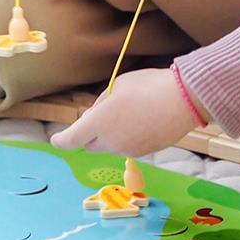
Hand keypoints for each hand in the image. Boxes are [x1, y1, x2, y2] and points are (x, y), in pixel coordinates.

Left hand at [50, 68, 203, 155]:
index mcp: (99, 123)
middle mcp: (110, 141)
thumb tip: (95, 118)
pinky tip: (143, 121)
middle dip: (90, 134)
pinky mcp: (143, 153)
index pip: (72, 138)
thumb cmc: (149, 86)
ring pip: (110, 146)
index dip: (61, 140)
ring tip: (131, 113)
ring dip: (111, 135)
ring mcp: (127, 150)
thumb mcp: (118, 85)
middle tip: (103, 115)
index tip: (56, 139)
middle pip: (90, 145)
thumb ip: (101, 104)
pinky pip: (127, 147)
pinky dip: (128, 138)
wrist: (184, 100)